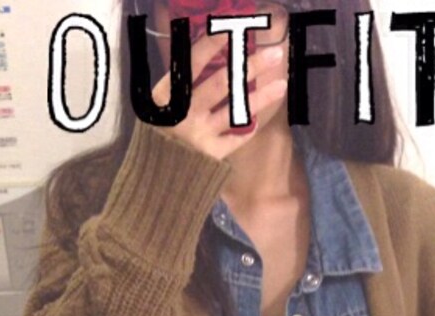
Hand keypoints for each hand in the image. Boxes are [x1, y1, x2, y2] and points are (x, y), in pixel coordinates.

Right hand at [153, 32, 287, 160]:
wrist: (153, 168)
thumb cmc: (163, 124)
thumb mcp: (166, 98)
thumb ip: (186, 77)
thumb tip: (216, 49)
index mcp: (168, 92)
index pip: (194, 62)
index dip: (213, 44)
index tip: (233, 29)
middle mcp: (183, 112)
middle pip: (221, 84)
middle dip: (250, 66)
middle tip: (274, 54)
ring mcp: (198, 134)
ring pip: (235, 111)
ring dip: (261, 97)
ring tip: (281, 85)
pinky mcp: (209, 154)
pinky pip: (235, 139)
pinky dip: (247, 129)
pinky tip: (257, 120)